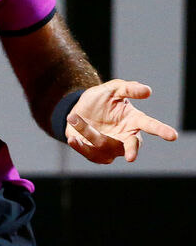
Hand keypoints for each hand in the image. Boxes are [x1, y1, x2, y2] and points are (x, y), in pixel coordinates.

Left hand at [64, 80, 178, 163]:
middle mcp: (125, 136)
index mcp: (133, 120)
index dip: (161, 130)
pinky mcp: (97, 154)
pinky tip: (73, 138)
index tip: (172, 135)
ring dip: (88, 131)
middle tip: (131, 157)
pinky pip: (89, 153)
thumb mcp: (111, 89)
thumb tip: (148, 90)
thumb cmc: (99, 100)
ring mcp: (112, 147)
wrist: (77, 111)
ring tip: (74, 117)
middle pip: (132, 145)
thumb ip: (128, 88)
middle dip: (132, 150)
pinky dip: (80, 145)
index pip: (149, 124)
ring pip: (104, 144)